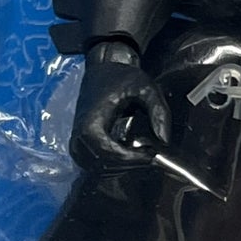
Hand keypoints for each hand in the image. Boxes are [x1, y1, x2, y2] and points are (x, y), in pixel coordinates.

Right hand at [69, 40, 171, 170]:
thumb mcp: (147, 88)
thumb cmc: (122, 77)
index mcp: (90, 122)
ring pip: (99, 170)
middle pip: (104, 165)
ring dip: (123, 166)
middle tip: (150, 154)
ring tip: (142, 153)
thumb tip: (164, 141)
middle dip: (130, 164)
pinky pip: (94, 167)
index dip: (131, 159)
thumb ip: (159, 112)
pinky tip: (129, 154)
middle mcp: (78, 136)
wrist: (103, 70)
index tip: (151, 154)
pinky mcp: (79, 146)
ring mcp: (76, 143)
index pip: (108, 154)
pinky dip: (114, 165)